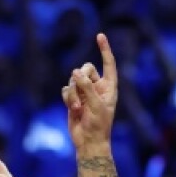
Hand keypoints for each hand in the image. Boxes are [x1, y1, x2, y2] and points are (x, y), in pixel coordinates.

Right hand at [62, 33, 118, 152]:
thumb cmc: (98, 124)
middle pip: (86, 69)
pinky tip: (72, 109)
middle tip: (80, 86)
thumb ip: (87, 86)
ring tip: (77, 108)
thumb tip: (75, 72)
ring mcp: (84, 93)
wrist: (88, 141)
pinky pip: (66, 90)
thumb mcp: (96, 104)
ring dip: (73, 93)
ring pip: (74, 80)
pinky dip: (68, 99)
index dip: (104, 49)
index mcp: (109, 86)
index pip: (108, 63)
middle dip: (81, 77)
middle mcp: (97, 87)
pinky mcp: (73, 99)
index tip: (99, 36)